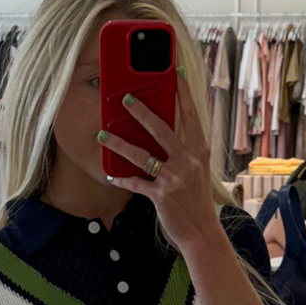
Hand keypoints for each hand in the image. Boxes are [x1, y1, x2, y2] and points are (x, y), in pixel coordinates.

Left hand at [98, 67, 218, 245]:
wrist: (202, 232)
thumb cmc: (197, 199)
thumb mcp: (198, 170)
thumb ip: (185, 150)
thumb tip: (165, 131)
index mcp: (199, 151)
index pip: (190, 116)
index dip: (183, 93)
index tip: (175, 72)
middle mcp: (188, 161)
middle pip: (162, 130)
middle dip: (142, 113)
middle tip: (126, 98)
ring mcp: (174, 178)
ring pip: (142, 156)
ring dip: (119, 144)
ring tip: (102, 135)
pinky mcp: (161, 196)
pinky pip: (136, 184)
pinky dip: (122, 179)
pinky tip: (110, 174)